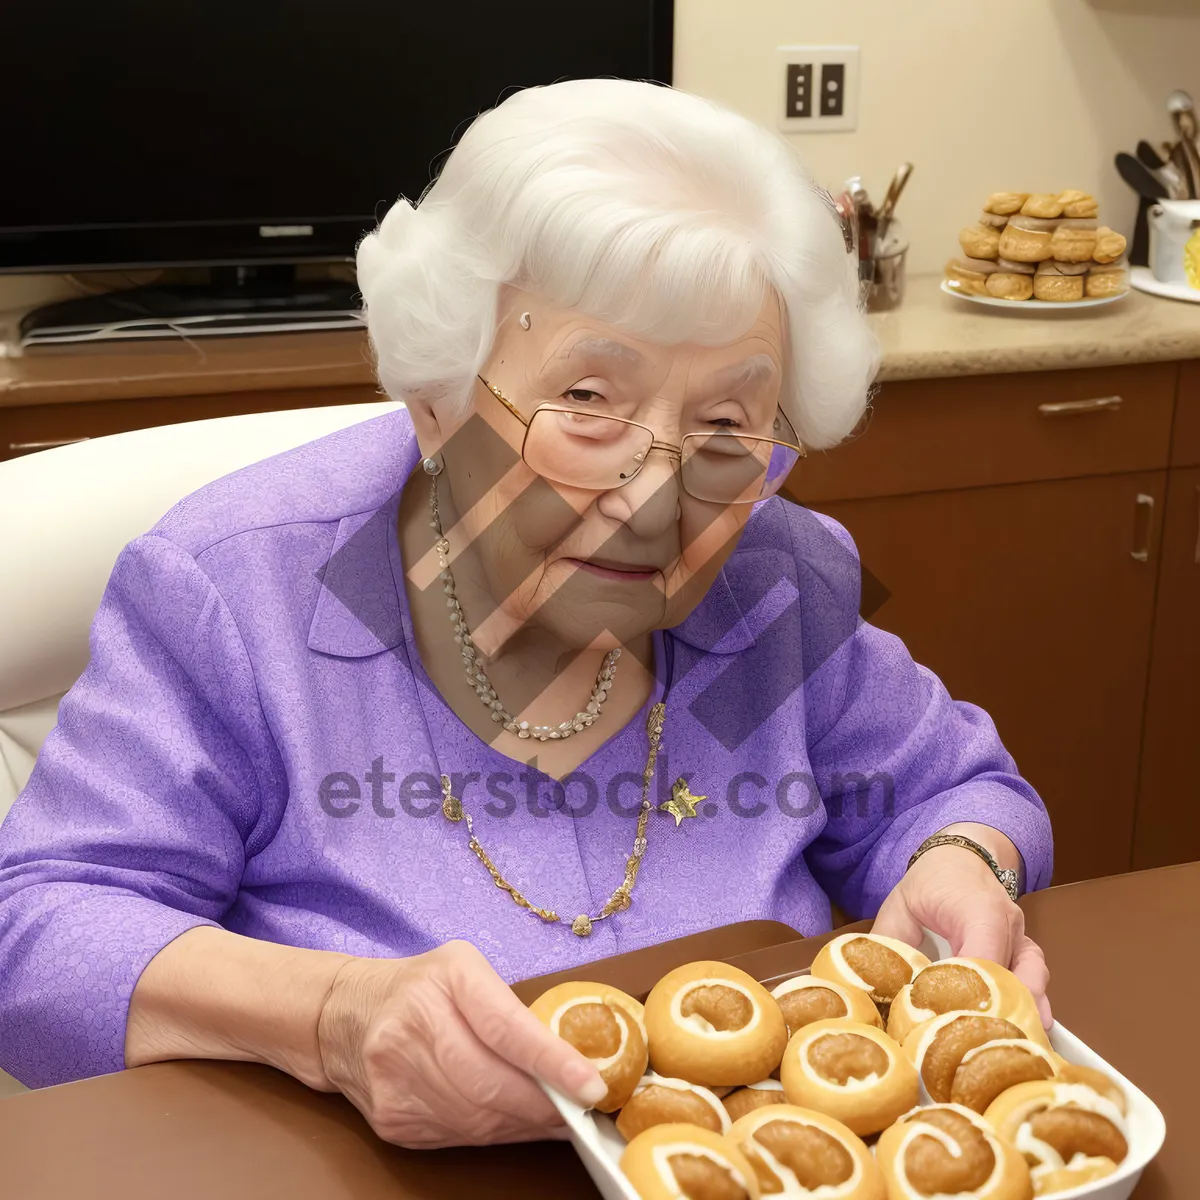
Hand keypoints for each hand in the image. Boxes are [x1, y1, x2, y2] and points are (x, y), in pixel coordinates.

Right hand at [316, 940, 606, 1147]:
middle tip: (583, 1109)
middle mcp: (413, 1030)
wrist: (343, 1016)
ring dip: (526, 1125)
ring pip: (479, 1120)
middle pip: (492, 1085)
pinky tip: (515, 1121)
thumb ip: (511, 1008)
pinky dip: (497, 1133)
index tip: (592, 1086)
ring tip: (557, 1116)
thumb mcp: (467, 969)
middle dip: (547, 1105)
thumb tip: (568, 1061)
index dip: (552, 1062)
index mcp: (444, 980)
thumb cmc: (421, 986)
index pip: (504, 1028)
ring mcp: (397, 1081)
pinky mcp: (393, 1120)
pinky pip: (460, 1136)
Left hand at [871, 844, 1051, 1028]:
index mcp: (976, 908)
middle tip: (979, 1043)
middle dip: (998, 1010)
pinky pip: (1034, 976)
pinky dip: (1032, 1002)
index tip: (952, 1019)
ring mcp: (1021, 935)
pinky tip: (1032, 1028)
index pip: (982, 954)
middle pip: (1013, 974)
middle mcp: (1007, 922)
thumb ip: (890, 943)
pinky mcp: (1024, 947)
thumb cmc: (929, 882)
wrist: (960, 857)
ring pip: (1032, 977)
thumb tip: (873, 985)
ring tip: (1009, 1043)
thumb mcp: (901, 907)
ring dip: (1021, 1009)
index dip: (971, 990)